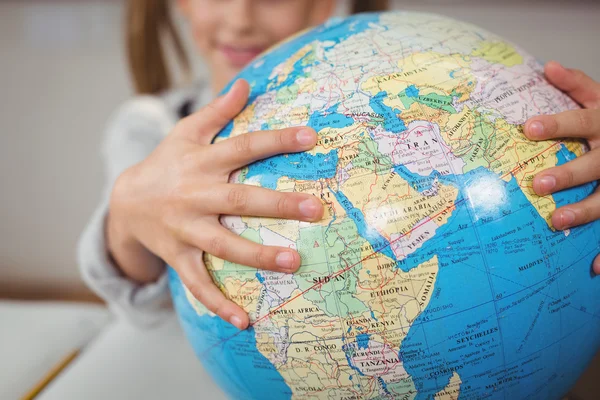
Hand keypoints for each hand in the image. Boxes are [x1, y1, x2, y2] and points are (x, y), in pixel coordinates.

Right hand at [107, 80, 323, 328]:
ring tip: (293, 264)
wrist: (126, 201)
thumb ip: (217, 111)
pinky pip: (198, 284)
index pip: (244, 147)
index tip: (311, 137)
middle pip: (239, 200)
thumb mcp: (186, 133)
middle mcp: (195, 196)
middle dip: (278, 205)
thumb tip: (245, 82)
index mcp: (202, 163)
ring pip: (223, 245)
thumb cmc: (166, 163)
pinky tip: (244, 321)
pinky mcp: (179, 256)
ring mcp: (186, 229)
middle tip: (316, 209)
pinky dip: (218, 304)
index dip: (276, 140)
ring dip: (257, 256)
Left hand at [523, 62, 599, 271]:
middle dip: (569, 174)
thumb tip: (546, 67)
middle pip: (597, 164)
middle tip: (537, 183)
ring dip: (585, 211)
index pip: (583, 120)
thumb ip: (577, 86)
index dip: (558, 123)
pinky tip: (595, 267)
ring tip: (556, 221)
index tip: (527, 127)